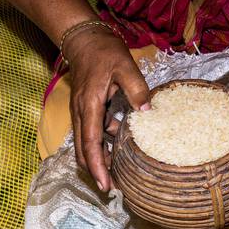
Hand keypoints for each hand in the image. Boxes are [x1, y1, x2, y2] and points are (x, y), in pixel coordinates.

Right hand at [60, 26, 149, 190]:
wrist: (84, 39)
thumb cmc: (104, 51)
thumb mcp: (125, 66)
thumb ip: (137, 89)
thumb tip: (148, 113)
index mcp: (89, 105)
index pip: (92, 143)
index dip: (98, 167)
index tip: (106, 185)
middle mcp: (81, 113)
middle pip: (83, 152)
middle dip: (96, 172)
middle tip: (114, 189)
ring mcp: (82, 113)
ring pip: (86, 146)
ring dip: (99, 161)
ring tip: (118, 175)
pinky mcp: (86, 111)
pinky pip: (92, 135)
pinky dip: (102, 147)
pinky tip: (119, 151)